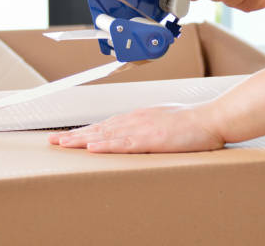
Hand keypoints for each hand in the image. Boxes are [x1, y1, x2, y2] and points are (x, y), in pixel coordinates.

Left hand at [47, 104, 224, 153]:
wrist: (210, 119)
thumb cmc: (191, 121)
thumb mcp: (164, 120)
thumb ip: (148, 126)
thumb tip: (137, 133)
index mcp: (138, 117)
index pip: (105, 125)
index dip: (85, 131)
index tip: (68, 135)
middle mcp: (134, 120)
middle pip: (98, 128)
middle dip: (74, 135)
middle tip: (53, 140)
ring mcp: (141, 129)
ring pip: (105, 134)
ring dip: (82, 139)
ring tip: (62, 144)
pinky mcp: (150, 139)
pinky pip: (124, 143)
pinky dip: (106, 145)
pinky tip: (92, 147)